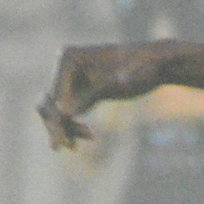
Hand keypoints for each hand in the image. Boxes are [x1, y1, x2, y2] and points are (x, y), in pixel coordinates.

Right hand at [37, 44, 172, 150]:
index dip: (57, 117)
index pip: (54, 93)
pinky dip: (72, 127)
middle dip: (55, 125)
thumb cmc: (140, 67)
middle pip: (47, 102)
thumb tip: (66, 113)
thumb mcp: (116, 83)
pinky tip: (90, 136)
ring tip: (76, 146)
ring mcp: (72, 80)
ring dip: (62, 129)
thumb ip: (92, 95)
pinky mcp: (82, 92)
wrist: (156, 65)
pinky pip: (67, 114)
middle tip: (67, 146)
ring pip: (54, 111)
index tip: (65, 137)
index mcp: (69, 57)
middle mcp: (65, 66)